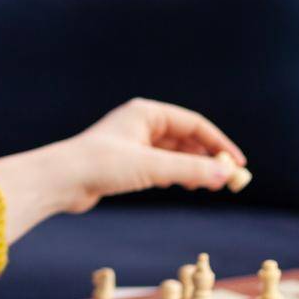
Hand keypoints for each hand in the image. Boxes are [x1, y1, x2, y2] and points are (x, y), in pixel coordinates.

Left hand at [55, 98, 244, 213]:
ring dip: (194, 168)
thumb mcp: (152, 167)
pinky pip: (162, 166)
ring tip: (210, 185)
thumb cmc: (101, 165)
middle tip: (228, 179)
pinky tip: (185, 186)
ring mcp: (134, 143)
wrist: (60, 181)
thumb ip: (191, 171)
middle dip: (208, 157)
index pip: (194, 124)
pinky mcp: (127, 163)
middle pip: (186, 138)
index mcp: (147, 112)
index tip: (238, 163)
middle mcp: (141, 124)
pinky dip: (178, 174)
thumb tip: (226, 175)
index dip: (219, 143)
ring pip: (175, 154)